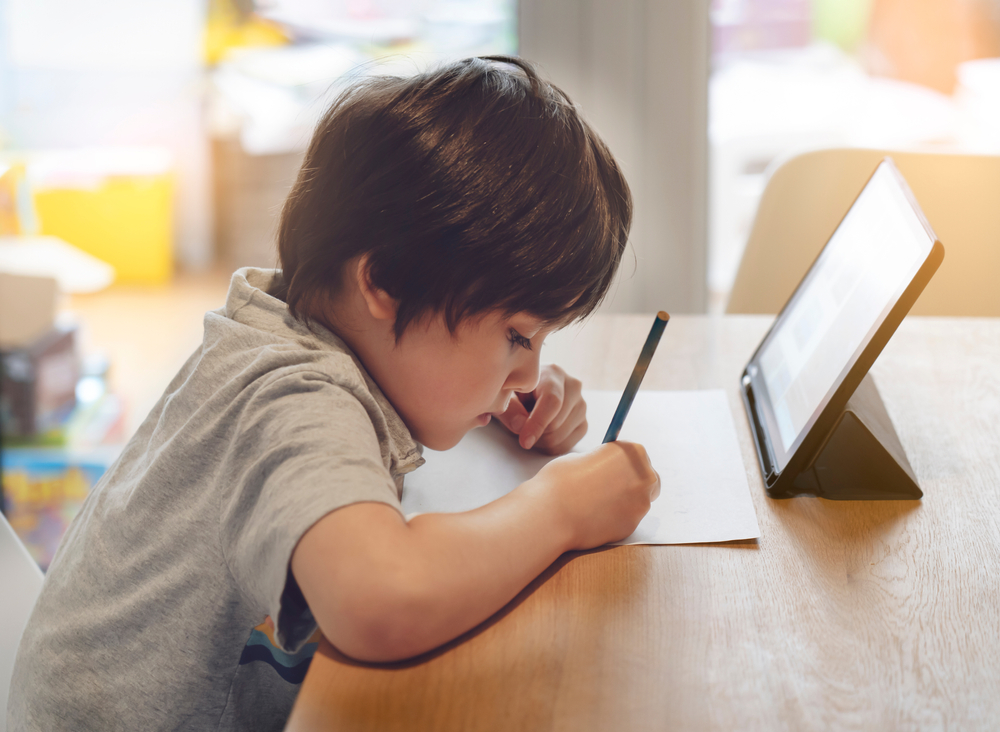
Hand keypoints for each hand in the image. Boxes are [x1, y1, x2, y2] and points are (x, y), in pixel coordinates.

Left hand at [495, 364, 586, 454]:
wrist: (527, 393)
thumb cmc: (515, 391)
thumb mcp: (505, 396)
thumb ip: (510, 409)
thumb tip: (520, 426)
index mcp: (553, 374)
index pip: (552, 401)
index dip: (538, 423)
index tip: (524, 440)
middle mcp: (573, 387)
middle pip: (556, 423)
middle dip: (535, 433)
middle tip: (520, 428)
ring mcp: (581, 405)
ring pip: (561, 436)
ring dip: (540, 441)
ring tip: (530, 428)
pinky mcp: (583, 424)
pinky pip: (566, 445)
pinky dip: (549, 447)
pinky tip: (540, 435)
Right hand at [529, 441, 660, 549]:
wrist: (552, 513)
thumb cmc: (560, 481)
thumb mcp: (580, 458)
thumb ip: (599, 463)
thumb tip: (603, 471)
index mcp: (632, 452)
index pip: (637, 455)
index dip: (622, 463)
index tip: (611, 469)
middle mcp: (644, 475)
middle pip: (646, 478)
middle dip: (632, 483)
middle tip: (608, 488)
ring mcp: (642, 502)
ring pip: (639, 501)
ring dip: (624, 502)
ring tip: (595, 505)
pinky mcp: (633, 525)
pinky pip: (628, 520)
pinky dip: (616, 519)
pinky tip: (595, 518)